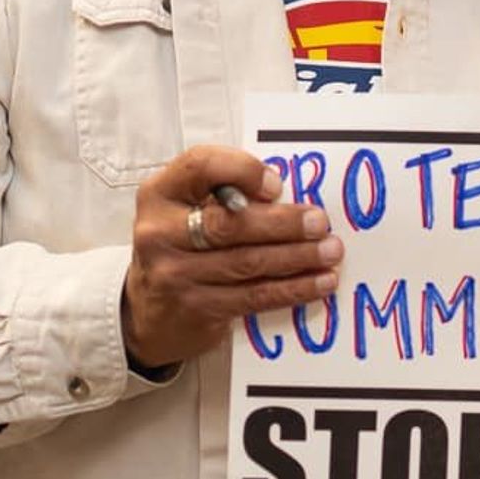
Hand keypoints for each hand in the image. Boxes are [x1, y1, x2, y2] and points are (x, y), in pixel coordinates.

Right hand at [122, 146, 340, 367]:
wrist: (148, 312)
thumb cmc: (182, 244)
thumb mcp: (187, 207)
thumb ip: (224, 191)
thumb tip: (285, 194)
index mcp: (160, 193)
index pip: (200, 166)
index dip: (242, 170)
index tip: (277, 185)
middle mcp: (160, 232)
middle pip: (230, 223)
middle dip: (283, 222)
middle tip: (320, 223)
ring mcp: (175, 274)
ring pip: (248, 263)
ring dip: (297, 257)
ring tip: (331, 252)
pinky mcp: (197, 308)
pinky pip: (254, 296)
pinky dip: (293, 288)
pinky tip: (320, 282)